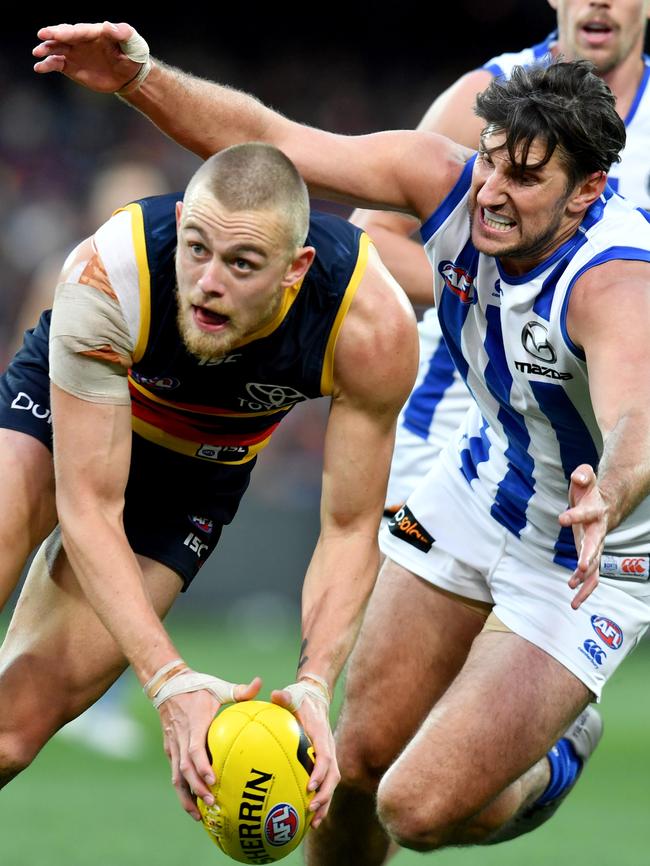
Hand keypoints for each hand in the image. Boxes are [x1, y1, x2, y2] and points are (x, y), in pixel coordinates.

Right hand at [33, 21, 143, 91]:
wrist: (130, 75)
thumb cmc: (133, 54)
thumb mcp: (132, 42)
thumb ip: (121, 33)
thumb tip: (108, 26)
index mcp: (93, 32)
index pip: (78, 31)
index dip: (67, 32)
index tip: (56, 33)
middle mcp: (80, 41)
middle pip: (63, 36)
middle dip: (52, 36)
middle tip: (42, 36)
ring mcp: (74, 53)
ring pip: (56, 49)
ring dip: (46, 50)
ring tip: (37, 53)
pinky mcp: (72, 67)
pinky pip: (57, 64)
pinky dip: (47, 65)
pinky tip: (39, 67)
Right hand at [157, 674, 260, 819]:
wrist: (167, 685)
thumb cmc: (197, 686)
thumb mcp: (218, 687)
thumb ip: (240, 689)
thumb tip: (260, 682)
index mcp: (194, 724)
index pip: (194, 749)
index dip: (202, 766)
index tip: (214, 779)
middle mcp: (181, 738)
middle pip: (184, 770)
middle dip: (197, 789)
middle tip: (212, 803)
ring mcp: (173, 745)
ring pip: (176, 776)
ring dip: (186, 797)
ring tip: (199, 816)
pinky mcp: (170, 749)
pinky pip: (175, 773)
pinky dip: (183, 789)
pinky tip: (193, 802)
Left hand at [271, 681, 338, 828]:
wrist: (316, 697)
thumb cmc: (301, 698)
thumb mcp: (293, 694)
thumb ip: (285, 697)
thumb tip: (275, 694)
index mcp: (322, 735)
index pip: (325, 757)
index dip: (320, 772)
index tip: (311, 786)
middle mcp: (329, 747)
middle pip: (333, 776)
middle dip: (325, 795)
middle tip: (311, 808)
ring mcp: (330, 755)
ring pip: (332, 784)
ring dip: (325, 803)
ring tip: (314, 822)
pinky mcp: (325, 761)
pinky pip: (326, 783)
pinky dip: (321, 799)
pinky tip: (309, 816)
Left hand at [558, 464, 606, 608]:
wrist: (607, 504)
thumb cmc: (591, 492)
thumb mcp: (586, 478)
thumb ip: (582, 475)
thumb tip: (578, 476)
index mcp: (595, 512)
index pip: (586, 513)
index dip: (575, 515)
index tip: (562, 518)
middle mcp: (598, 532)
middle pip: (595, 545)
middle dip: (588, 556)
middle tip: (580, 567)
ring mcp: (596, 546)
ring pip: (595, 566)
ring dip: (586, 579)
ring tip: (574, 593)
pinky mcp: (591, 555)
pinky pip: (591, 575)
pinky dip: (584, 587)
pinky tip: (574, 598)